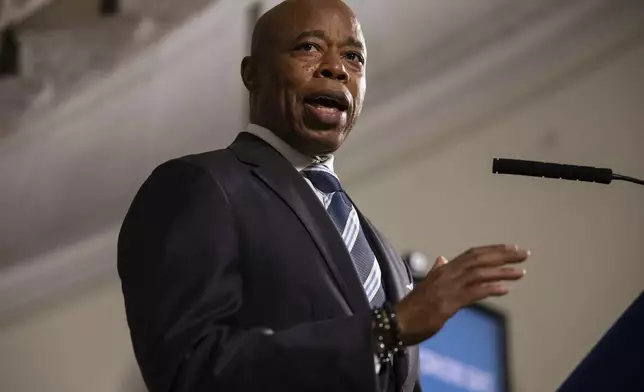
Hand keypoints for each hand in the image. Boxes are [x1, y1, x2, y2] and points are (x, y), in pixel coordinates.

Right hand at [394, 244, 528, 344]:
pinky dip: (490, 289)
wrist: (397, 322)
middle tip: (524, 254)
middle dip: (503, 255)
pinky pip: (472, 293)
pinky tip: (505, 289)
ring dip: (501, 272)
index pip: (472, 254)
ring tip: (520, 272)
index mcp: (443, 270)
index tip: (512, 248)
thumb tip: (441, 258)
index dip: (493, 249)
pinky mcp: (447, 304)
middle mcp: (446, 274)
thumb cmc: (412, 307)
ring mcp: (446, 289)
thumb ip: (436, 271)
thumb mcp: (426, 285)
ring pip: (478, 274)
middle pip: (478, 259)